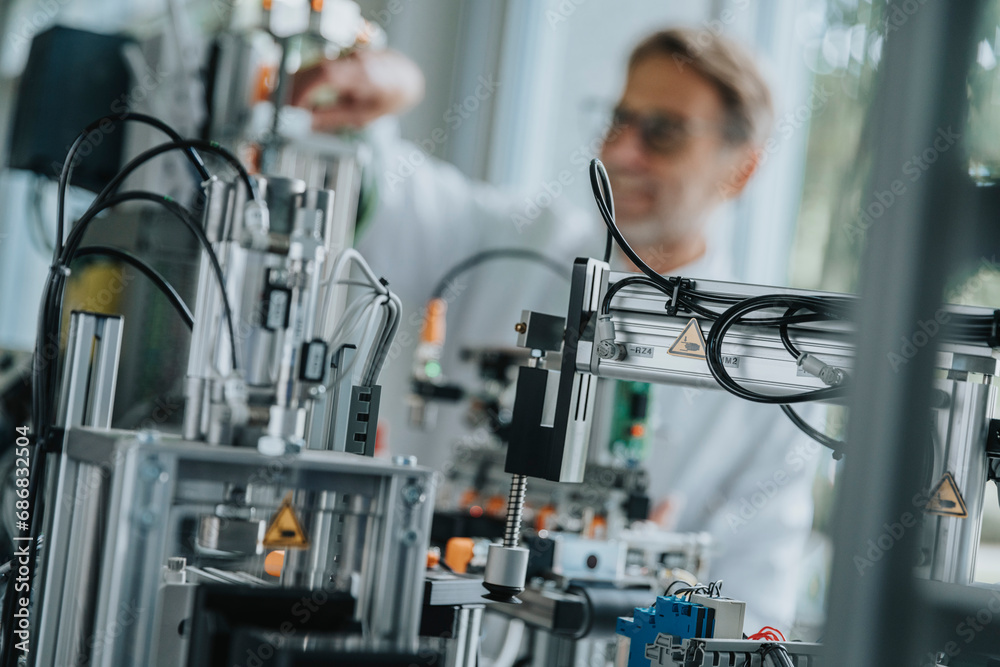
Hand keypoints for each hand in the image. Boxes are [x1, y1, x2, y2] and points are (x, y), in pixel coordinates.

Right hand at [290, 49, 424, 129]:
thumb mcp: (361, 116)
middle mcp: (353, 58)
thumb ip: (332, 118)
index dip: (305, 90)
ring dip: (295, 84)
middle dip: (294, 89)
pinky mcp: (339, 53)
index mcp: (363, 74)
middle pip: (314, 68)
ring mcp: (345, 53)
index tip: (292, 107)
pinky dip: (303, 79)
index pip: (326, 75)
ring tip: (287, 106)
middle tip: (282, 109)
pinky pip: (315, 64)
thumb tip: (306, 123)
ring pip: (312, 65)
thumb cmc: (385, 98)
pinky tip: (297, 94)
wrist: (402, 78)